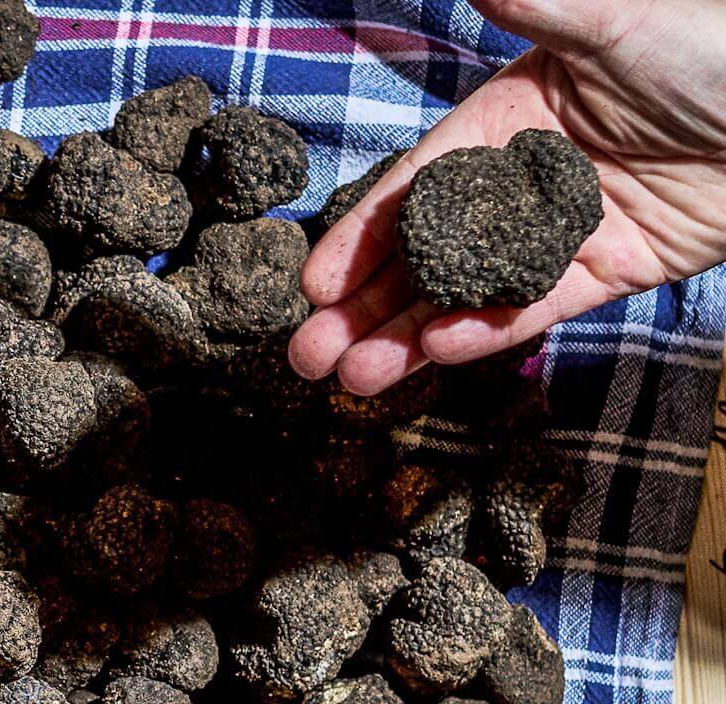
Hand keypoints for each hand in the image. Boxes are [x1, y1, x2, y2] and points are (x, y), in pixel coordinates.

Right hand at [290, 0, 725, 394]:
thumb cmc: (714, 48)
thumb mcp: (612, 23)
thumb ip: (535, 7)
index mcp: (509, 119)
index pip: (415, 188)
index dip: (360, 238)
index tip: (311, 285)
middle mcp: (527, 180)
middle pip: (427, 255)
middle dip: (362, 309)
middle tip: (306, 356)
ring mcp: (568, 229)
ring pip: (471, 292)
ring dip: (409, 336)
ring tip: (350, 378)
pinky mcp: (617, 267)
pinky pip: (540, 305)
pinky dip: (487, 330)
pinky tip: (437, 350)